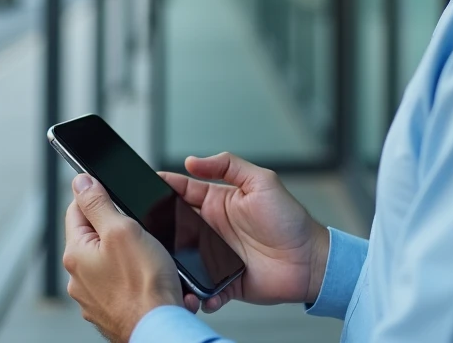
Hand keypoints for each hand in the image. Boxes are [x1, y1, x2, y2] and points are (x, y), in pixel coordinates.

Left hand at [63, 174, 187, 342]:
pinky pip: (120, 284)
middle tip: (141, 234)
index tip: (115, 197)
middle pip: (94, 236)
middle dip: (117, 229)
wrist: (159, 327)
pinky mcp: (109, 310)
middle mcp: (78, 277)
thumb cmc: (144, 285)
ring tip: (149, 261)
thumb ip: (98, 203)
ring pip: (109, 261)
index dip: (97, 197)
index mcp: (76, 253)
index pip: (76, 210)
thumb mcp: (122, 230)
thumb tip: (80, 182)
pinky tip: (149, 280)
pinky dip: (134, 279)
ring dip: (127, 256)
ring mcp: (93, 297)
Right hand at [161, 152, 329, 313]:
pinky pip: (203, 289)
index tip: (143, 188)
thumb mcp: (262, 181)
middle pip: (174, 227)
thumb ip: (229, 165)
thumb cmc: (290, 219)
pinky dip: (199, 292)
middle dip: (159, 228)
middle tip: (148, 231)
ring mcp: (216, 256)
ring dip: (175, 263)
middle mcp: (213, 229)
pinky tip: (202, 292)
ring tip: (168, 265)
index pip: (182, 191)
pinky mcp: (224, 282)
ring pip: (183, 260)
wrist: (309, 260)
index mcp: (218, 202)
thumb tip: (193, 160)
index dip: (162, 188)